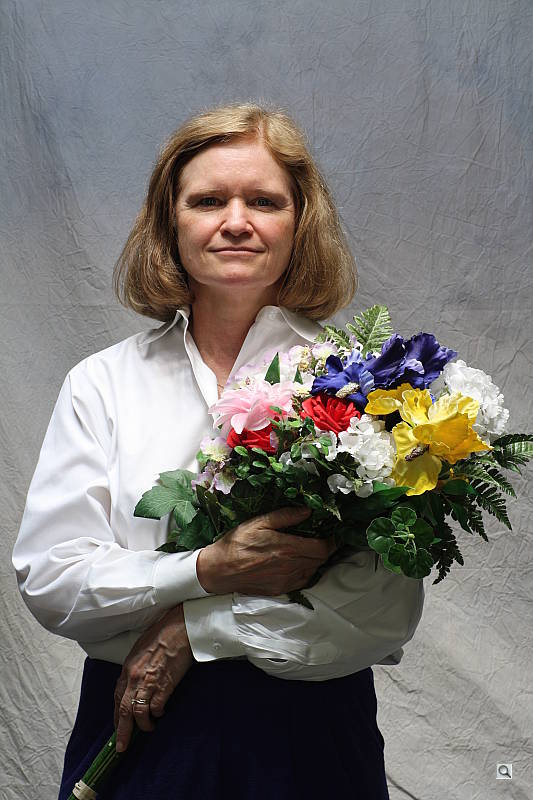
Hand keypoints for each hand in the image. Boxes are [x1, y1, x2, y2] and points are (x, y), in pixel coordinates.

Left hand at [114, 603, 192, 751]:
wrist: (179, 627)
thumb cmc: (162, 634)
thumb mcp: (141, 650)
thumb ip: (135, 668)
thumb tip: (133, 684)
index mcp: (128, 668)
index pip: (116, 697)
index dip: (116, 715)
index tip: (118, 727)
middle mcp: (134, 676)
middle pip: (124, 710)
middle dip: (123, 732)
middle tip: (122, 746)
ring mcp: (149, 681)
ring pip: (139, 712)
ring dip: (144, 725)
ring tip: (149, 727)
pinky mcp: (164, 684)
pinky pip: (156, 707)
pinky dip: (158, 713)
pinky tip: (161, 712)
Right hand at [196, 506, 336, 595]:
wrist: (219, 570)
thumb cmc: (237, 543)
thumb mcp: (259, 522)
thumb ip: (285, 516)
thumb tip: (307, 511)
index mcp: (287, 548)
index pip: (323, 548)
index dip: (331, 541)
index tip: (331, 533)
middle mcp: (290, 566)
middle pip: (321, 560)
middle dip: (325, 549)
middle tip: (321, 539)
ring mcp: (286, 580)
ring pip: (313, 571)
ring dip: (315, 561)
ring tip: (308, 550)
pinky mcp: (280, 589)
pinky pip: (302, 581)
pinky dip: (305, 572)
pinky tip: (297, 563)